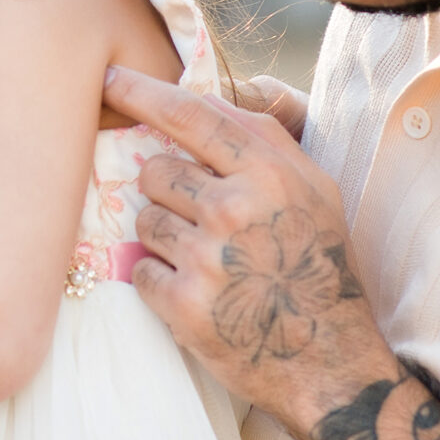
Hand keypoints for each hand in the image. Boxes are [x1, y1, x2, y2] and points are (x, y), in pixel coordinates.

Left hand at [104, 66, 398, 435]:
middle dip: (167, 191)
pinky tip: (200, 295)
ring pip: (144, 220)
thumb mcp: (315, 192)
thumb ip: (264, 142)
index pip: (190, 115)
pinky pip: (141, 271)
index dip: (142, 91)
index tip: (108, 77)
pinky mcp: (183, 306)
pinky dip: (160, 283)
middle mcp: (233, 209)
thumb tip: (203, 99)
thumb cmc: (320, 267)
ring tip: (209, 262)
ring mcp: (206, 259)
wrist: (331, 363)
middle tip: (204, 222)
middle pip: (154, 170)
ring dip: (164, 238)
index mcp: (268, 173)